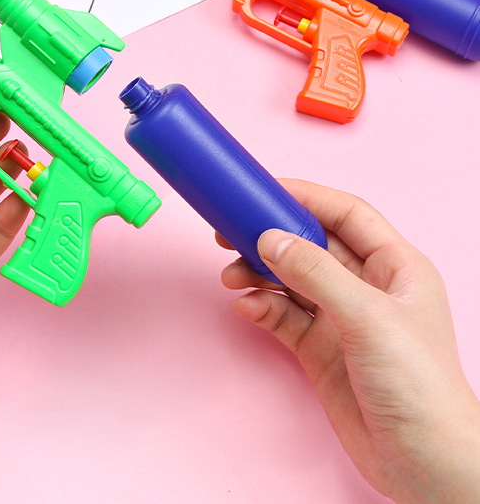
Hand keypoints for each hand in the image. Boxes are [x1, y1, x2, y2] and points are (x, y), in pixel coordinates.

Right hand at [220, 179, 479, 503]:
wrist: (422, 464)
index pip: (346, 214)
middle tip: (230, 231)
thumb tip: (269, 240)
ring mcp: (340, 317)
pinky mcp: (319, 347)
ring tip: (230, 276)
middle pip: (310, 244)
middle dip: (271, 235)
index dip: (306, 196)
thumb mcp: (368, 318)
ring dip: (258, 274)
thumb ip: (316, 275)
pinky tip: (246, 307)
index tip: (263, 189)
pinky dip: (261, 308)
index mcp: (394, 266)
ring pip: (290, 280)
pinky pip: (282, 316)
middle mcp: (365, 286)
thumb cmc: (420, 386)